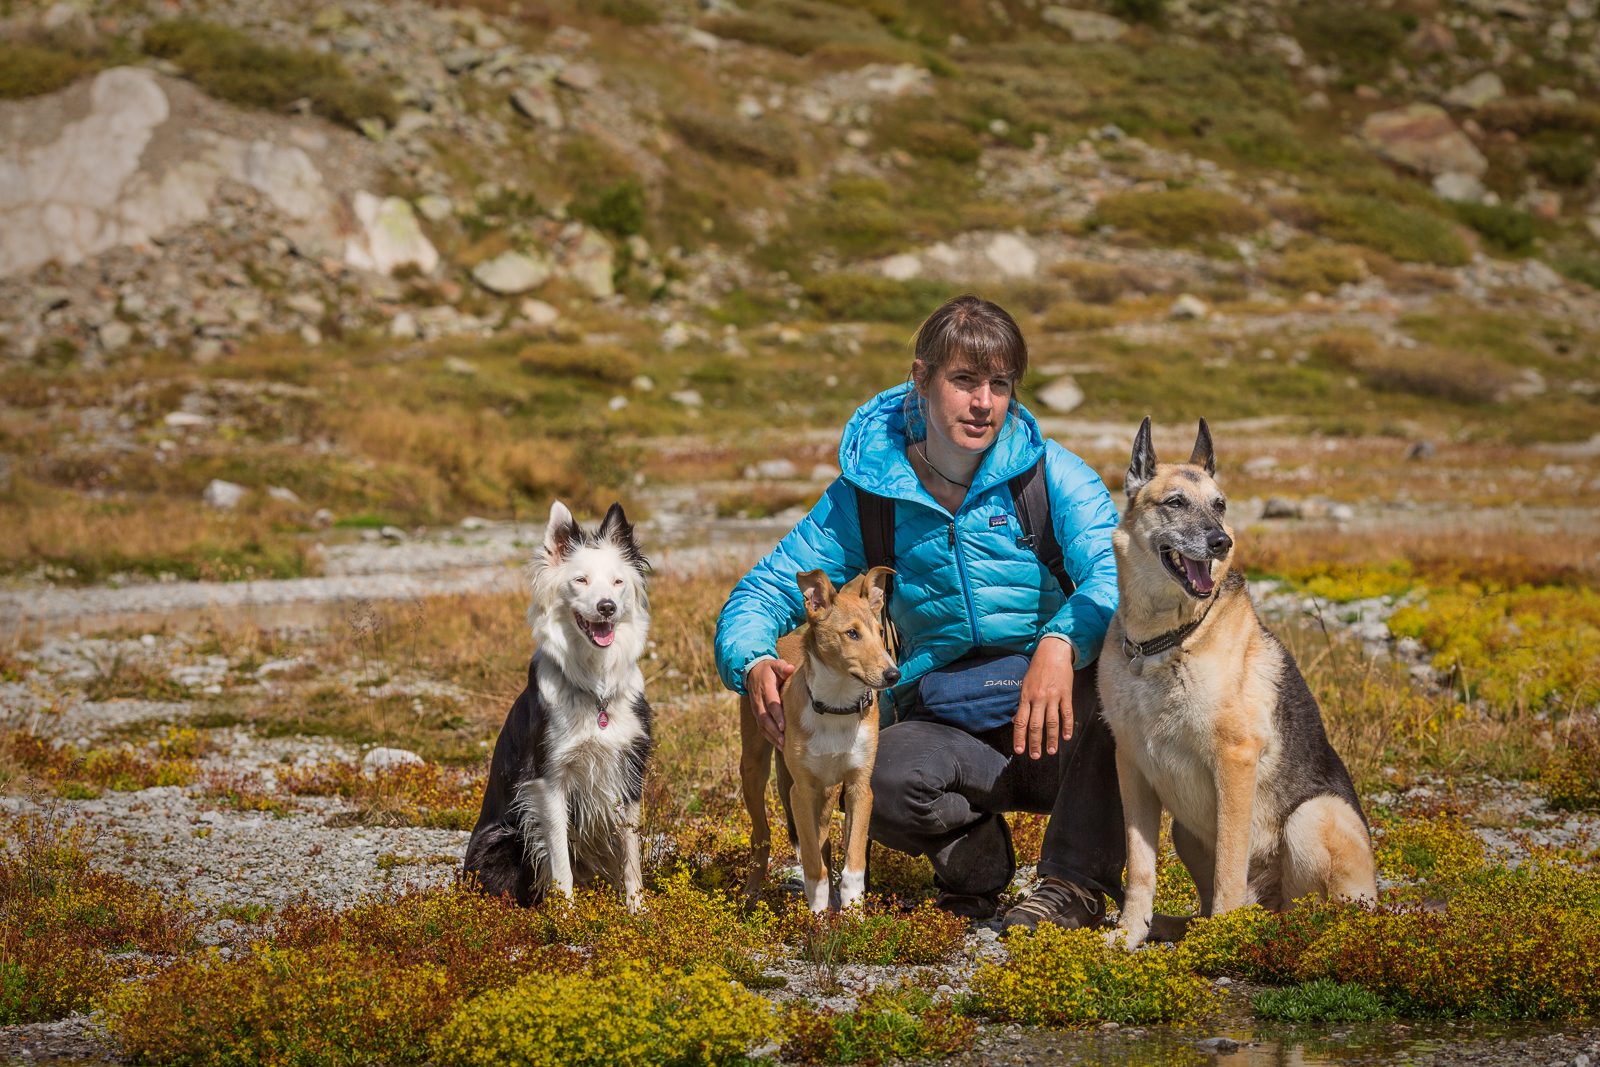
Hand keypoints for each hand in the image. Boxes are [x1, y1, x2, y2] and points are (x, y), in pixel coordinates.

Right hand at [748, 658, 796, 749]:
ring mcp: (757, 709)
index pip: (772, 704)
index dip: (777, 716)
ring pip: (762, 726)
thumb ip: (782, 667)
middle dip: (775, 731)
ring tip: (783, 747)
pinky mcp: (757, 714)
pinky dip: (770, 737)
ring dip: (772, 737)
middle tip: (785, 741)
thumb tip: (790, 669)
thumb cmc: (769, 669)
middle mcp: (759, 701)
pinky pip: (762, 728)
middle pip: (765, 719)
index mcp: (766, 689)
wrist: (752, 672)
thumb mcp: (775, 664)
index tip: (784, 727)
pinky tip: (779, 745)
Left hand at [1013, 638, 1074, 758]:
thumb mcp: (1025, 684)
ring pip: (1051, 722)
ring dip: (1051, 739)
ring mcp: (1053, 696)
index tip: (1019, 750)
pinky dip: (1067, 726)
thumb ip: (1022, 704)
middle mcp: (1038, 698)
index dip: (1019, 737)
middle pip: (1036, 725)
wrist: (1053, 652)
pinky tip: (1067, 737)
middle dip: (1035, 743)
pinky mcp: (1066, 694)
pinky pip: (1067, 713)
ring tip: (1051, 751)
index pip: (1020, 721)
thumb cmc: (1037, 669)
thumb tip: (1014, 721)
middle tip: (1035, 756)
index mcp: (1026, 696)